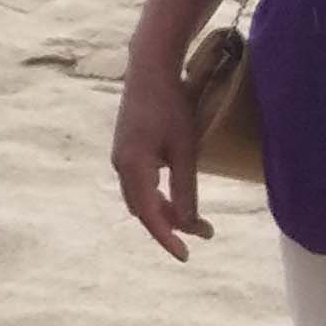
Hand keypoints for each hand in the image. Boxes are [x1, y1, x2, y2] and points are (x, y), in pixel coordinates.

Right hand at [109, 55, 215, 262]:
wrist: (149, 68)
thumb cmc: (171, 105)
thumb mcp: (185, 149)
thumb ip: (185, 188)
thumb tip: (190, 223)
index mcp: (133, 167)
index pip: (149, 215)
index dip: (168, 239)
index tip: (186, 256)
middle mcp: (121, 165)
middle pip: (143, 209)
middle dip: (170, 226)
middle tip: (205, 232)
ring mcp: (120, 156)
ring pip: (140, 197)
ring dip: (164, 211)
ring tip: (195, 218)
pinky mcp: (126, 148)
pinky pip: (139, 183)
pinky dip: (156, 195)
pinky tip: (174, 194)